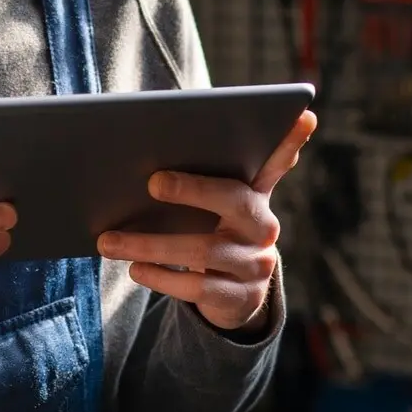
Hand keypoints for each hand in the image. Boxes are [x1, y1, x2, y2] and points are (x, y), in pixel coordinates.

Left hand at [96, 109, 317, 331]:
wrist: (229, 295)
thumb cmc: (210, 235)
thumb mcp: (210, 210)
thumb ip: (196, 184)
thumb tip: (145, 168)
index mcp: (256, 195)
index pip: (276, 163)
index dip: (291, 141)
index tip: (302, 115)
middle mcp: (263, 226)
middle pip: (233, 200)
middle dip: (192, 189)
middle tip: (152, 181)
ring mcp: (255, 263)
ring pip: (203, 249)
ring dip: (149, 244)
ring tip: (108, 241)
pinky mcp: (239, 297)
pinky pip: (197, 286)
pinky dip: (161, 276)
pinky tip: (135, 269)